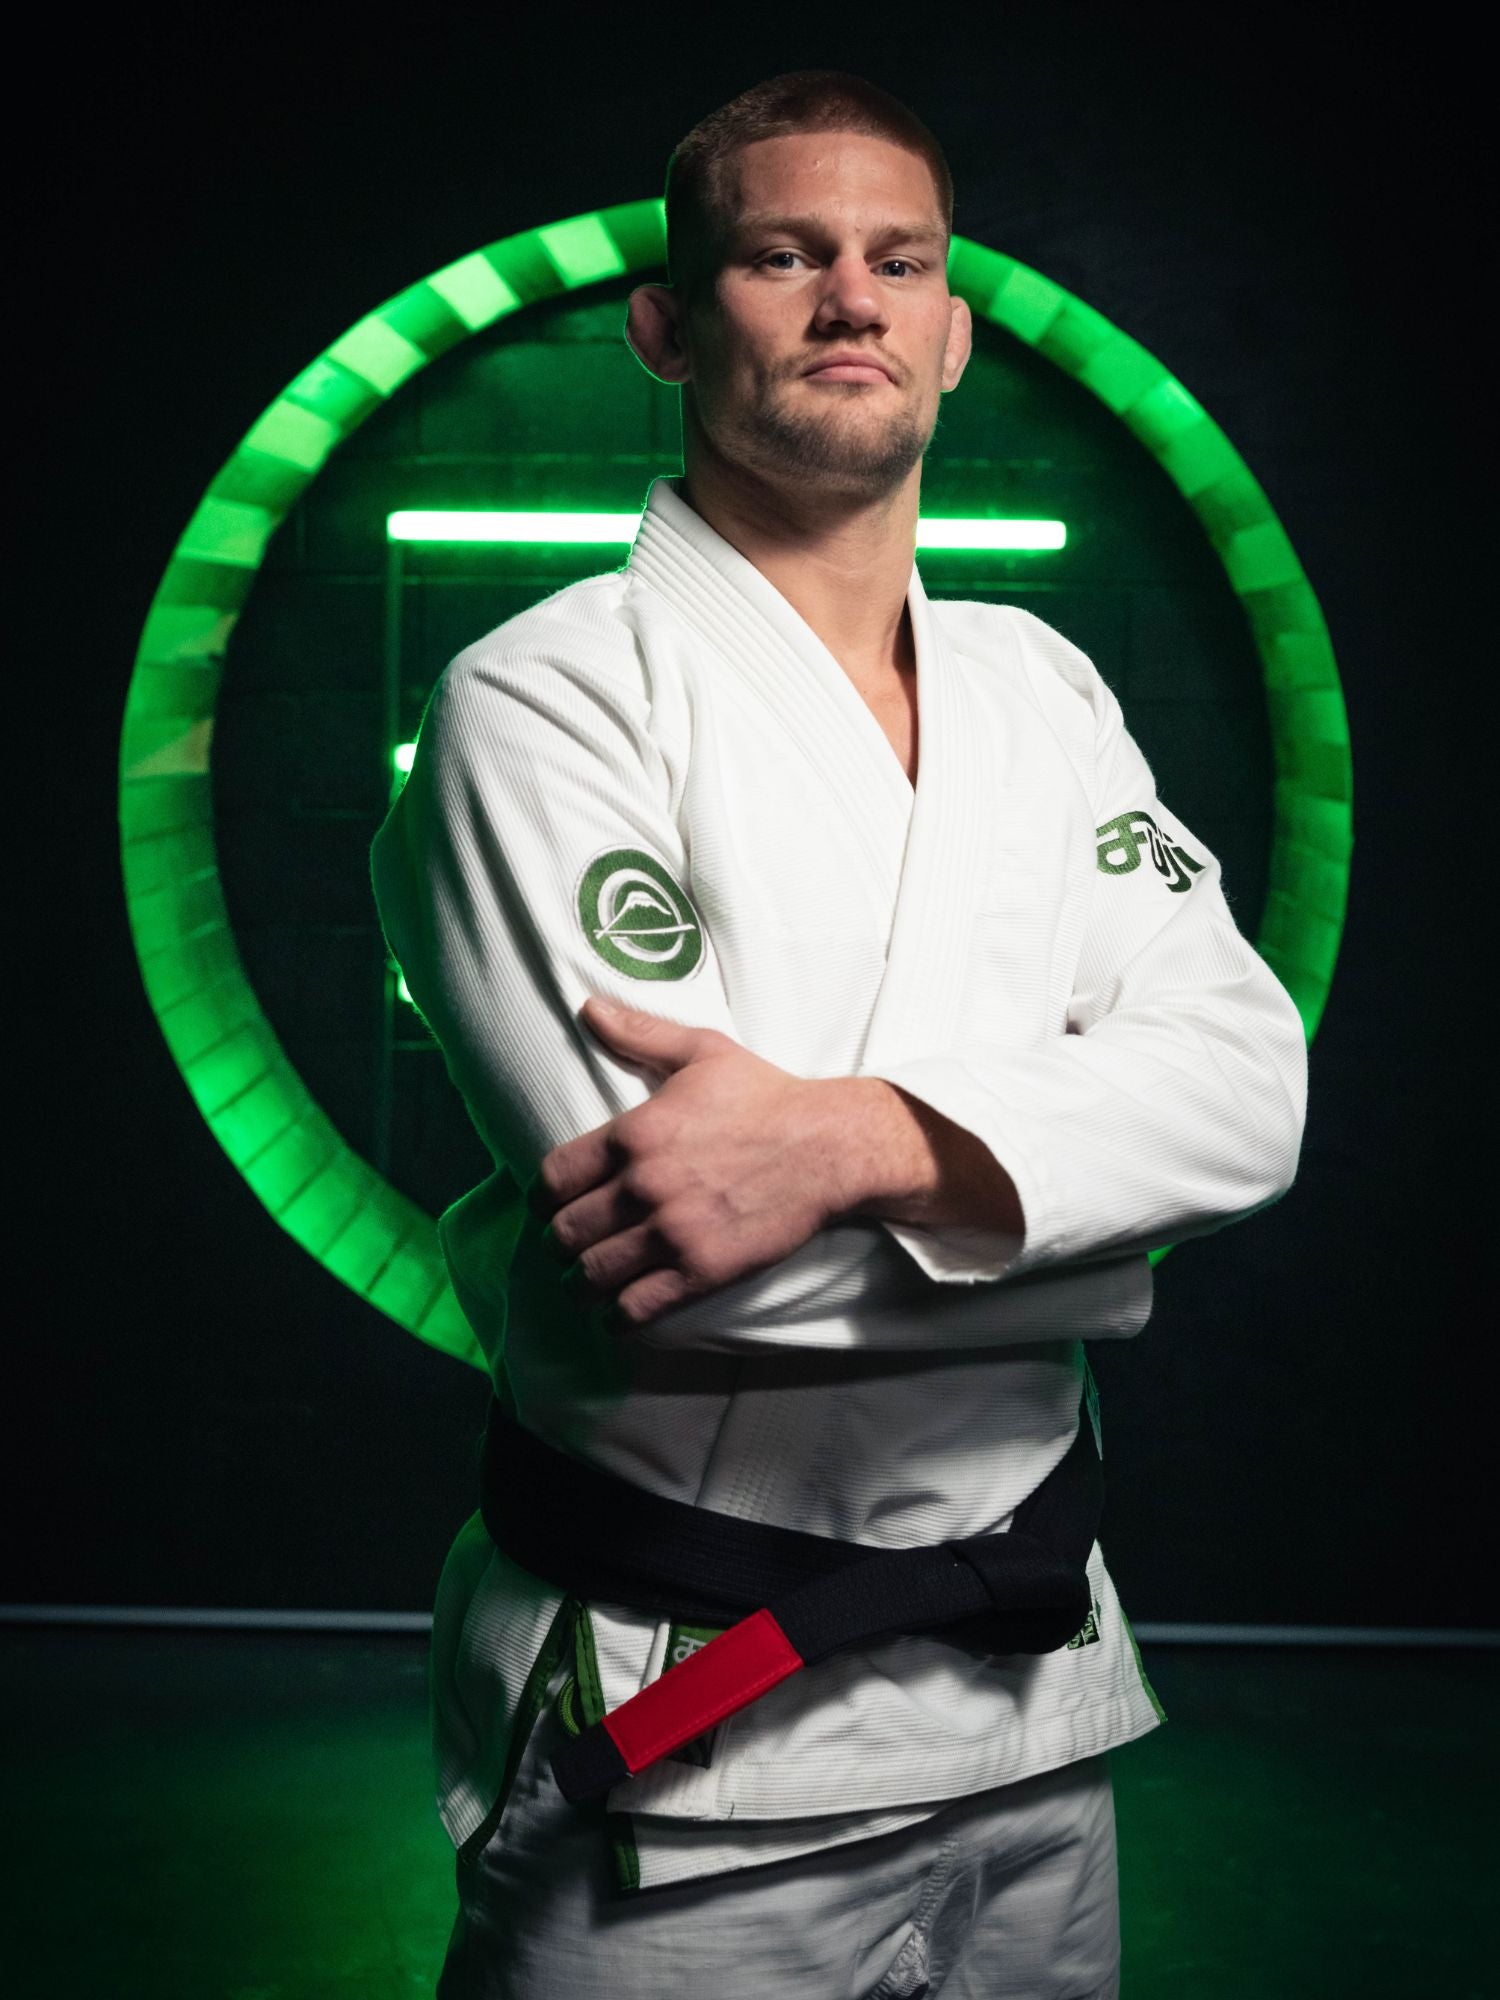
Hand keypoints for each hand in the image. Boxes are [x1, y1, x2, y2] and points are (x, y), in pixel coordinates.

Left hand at [530, 997, 848, 1327]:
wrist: (828, 1145)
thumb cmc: (766, 1095)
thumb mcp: (701, 1051)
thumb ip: (639, 1033)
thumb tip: (589, 1008)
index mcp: (632, 1134)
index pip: (552, 1180)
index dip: (544, 1197)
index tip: (551, 1204)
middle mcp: (643, 1187)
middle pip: (564, 1233)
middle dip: (559, 1242)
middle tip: (570, 1245)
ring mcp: (671, 1233)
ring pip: (591, 1276)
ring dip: (581, 1282)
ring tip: (585, 1282)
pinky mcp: (702, 1271)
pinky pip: (636, 1309)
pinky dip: (618, 1316)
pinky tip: (619, 1310)